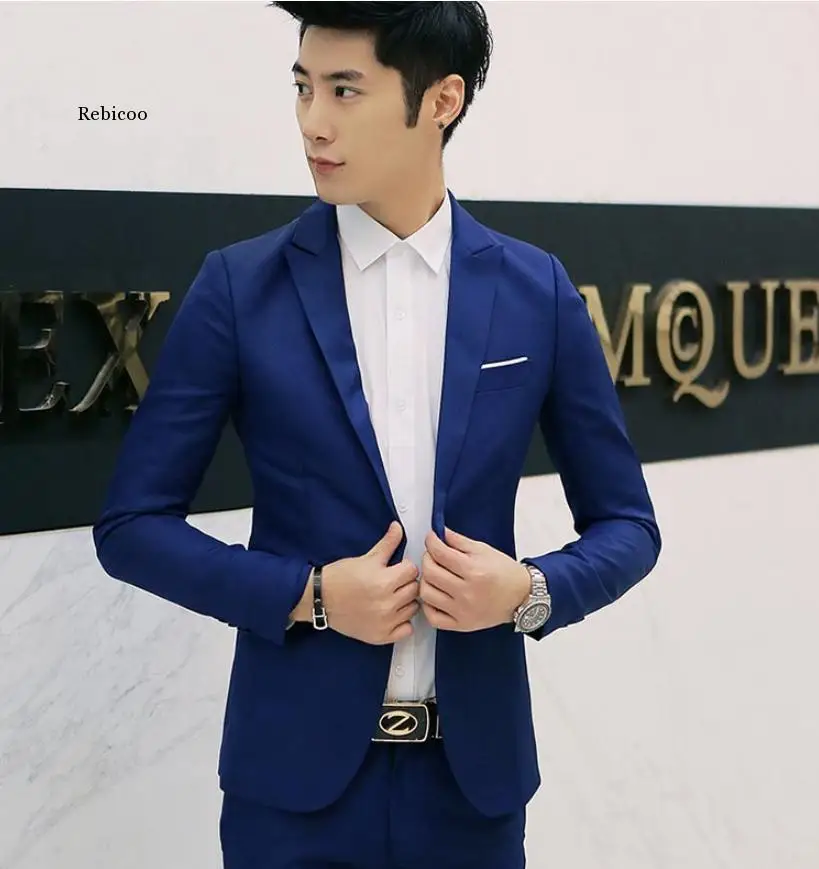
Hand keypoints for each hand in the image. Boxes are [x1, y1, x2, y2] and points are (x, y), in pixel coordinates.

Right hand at [321, 522, 419, 645]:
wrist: (321, 599)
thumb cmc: (341, 577)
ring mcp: (385, 622)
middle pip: (414, 589)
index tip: (396, 569)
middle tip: (393, 582)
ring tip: (391, 597)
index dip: (404, 567)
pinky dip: (402, 623)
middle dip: (405, 583)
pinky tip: (391, 614)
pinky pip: (407, 630)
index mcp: (384, 582)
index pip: (412, 570)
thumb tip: (398, 528)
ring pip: (413, 608)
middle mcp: (387, 604)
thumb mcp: (366, 558)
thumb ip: (387, 544)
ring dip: (406, 602)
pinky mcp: (381, 636)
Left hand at [419, 527, 530, 631]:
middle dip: (427, 558)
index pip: (440, 554)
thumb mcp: (483, 550)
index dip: (431, 542)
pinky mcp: (462, 625)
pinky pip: (432, 617)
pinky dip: (427, 605)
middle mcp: (467, 593)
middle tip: (433, 555)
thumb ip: (458, 541)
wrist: (522, 597)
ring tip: (434, 574)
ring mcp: (463, 611)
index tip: (431, 538)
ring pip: (427, 594)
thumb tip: (438, 532)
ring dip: (425, 580)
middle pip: (430, 573)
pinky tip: (435, 595)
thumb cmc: (505, 572)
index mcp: (474, 571)